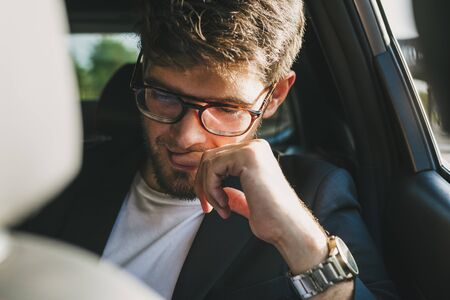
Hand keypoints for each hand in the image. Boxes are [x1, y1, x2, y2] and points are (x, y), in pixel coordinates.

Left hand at [194, 139, 327, 272]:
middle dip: (203, 185)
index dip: (207, 183)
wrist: (288, 228)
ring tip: (222, 208)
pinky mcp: (248, 156)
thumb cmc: (273, 221)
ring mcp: (252, 149)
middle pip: (210, 157)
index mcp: (257, 156)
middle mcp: (255, 147)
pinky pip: (213, 167)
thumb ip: (236, 195)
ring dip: (208, 190)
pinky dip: (211, 189)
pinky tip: (224, 205)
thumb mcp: (249, 204)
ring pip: (208, 162)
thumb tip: (224, 191)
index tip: (209, 207)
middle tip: (208, 209)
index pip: (217, 160)